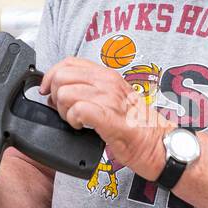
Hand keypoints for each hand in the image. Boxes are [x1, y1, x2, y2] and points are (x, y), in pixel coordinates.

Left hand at [40, 57, 172, 178]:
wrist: (159, 144)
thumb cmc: (137, 126)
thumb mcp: (114, 98)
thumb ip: (91, 90)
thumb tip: (62, 90)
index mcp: (107, 75)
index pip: (68, 62)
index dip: (51, 76)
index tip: (48, 91)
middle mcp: (108, 82)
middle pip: (61, 77)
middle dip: (56, 96)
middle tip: (66, 111)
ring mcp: (109, 99)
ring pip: (66, 94)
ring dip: (65, 112)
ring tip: (77, 121)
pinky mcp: (109, 118)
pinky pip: (78, 110)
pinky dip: (73, 120)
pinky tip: (82, 127)